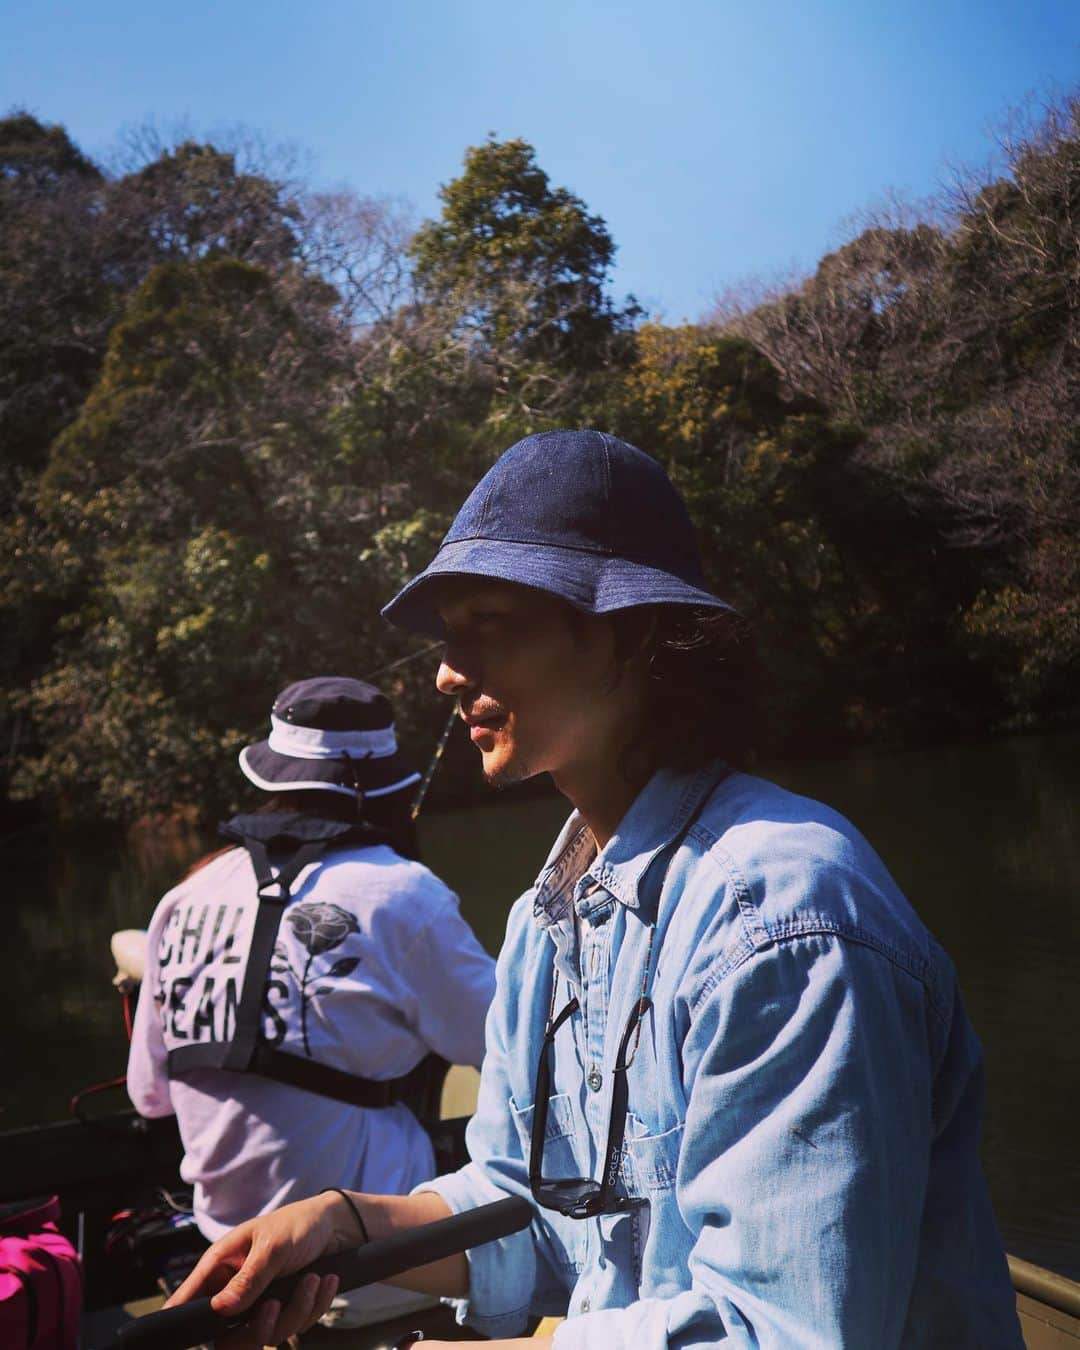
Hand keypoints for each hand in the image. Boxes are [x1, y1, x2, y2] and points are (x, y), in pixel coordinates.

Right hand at [165, 1191, 356, 1346]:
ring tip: (312, 1279)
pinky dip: (313, 1305)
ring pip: (269, 1334)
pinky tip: (322, 1282)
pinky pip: (296, 1326)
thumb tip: (220, 1308)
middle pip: (230, 1337)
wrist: (337, 1225)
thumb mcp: (272, 1246)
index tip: (188, 1336)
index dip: (182, 1316)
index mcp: (223, 1265)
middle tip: (275, 1306)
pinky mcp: (286, 1309)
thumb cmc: (298, 1224)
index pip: (191, 1297)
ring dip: (297, 1309)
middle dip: (260, 1328)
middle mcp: (238, 1288)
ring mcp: (262, 1302)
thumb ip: (248, 1278)